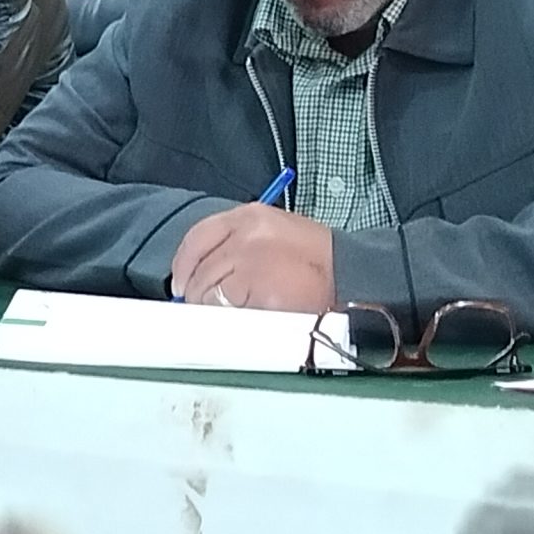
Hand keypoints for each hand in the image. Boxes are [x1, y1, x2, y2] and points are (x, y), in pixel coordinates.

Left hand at [170, 205, 335, 311]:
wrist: (353, 274)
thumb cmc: (317, 260)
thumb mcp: (275, 234)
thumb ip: (237, 244)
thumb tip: (200, 274)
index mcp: (249, 216)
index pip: (197, 237)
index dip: (183, 265)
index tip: (180, 284)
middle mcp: (245, 233)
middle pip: (199, 268)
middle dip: (199, 293)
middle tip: (213, 306)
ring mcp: (250, 258)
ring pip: (207, 291)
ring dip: (216, 308)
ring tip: (242, 309)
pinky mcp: (257, 286)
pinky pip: (226, 308)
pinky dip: (232, 317)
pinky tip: (252, 314)